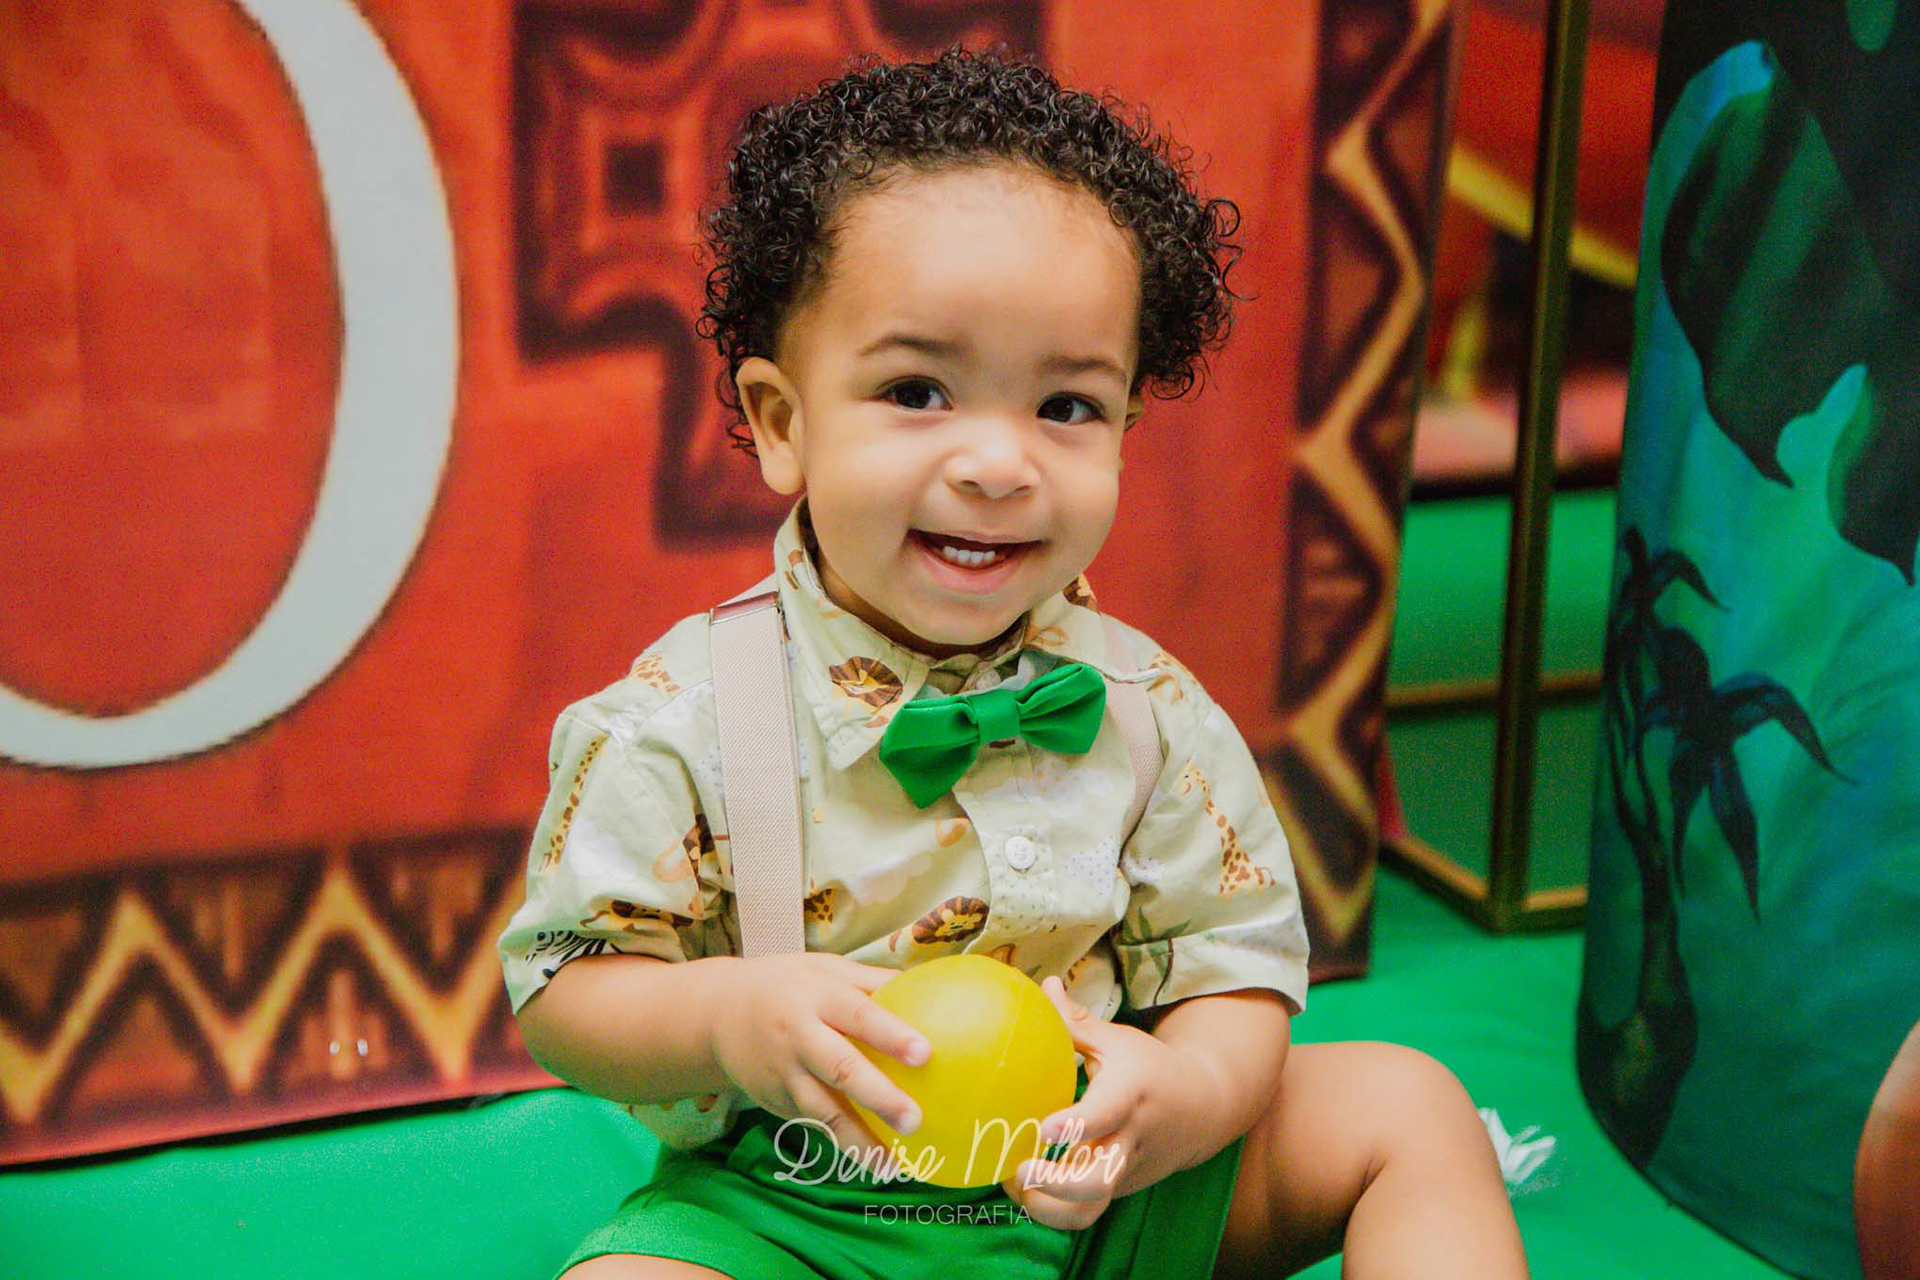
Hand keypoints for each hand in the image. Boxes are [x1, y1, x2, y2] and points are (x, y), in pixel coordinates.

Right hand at [706, 953, 928, 1175]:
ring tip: (892, 1166)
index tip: (925, 1053)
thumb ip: (871, 980)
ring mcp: (784, 1074)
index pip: (858, 1015)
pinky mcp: (775, 1102)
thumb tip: (931, 984)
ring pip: (821, 1112)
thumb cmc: (789, 986)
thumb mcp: (824, 968)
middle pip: (840, 1068)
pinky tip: (871, 1161)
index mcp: (818, 997)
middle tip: (914, 1121)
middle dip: (878, 1097)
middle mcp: (799, 1036)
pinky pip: (812, 1124)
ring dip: (857, 1141)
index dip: (890, 1035)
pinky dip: (840, 1144)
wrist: (716, 1014)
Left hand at [1000, 977, 1227, 1229]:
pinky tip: (1023, 1188)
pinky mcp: (1120, 1189)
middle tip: (1019, 1171)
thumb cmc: (1150, 1068)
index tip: (1043, 1129)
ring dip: (1048, 1209)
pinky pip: (1086, 1209)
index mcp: (1128, 1096)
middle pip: (1097, 1182)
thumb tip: (1042, 985)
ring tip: (1014, 1187)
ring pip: (1090, 1210)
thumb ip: (1075, 1022)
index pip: (1104, 1115)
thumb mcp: (1118, 1040)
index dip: (1075, 1126)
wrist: (1204, 1108)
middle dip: (1055, 1185)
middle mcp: (1128, 1141)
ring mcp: (1125, 1171)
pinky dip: (1052, 1207)